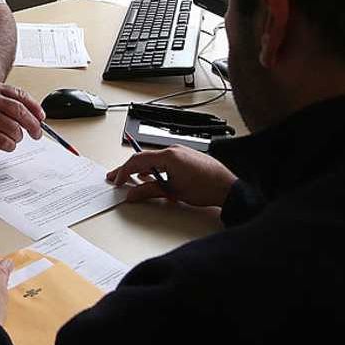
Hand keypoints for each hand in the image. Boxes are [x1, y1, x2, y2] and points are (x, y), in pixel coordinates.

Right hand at [0, 81, 45, 150]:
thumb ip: (3, 101)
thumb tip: (28, 115)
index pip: (21, 96)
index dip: (35, 108)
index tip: (41, 118)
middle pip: (21, 113)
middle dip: (33, 126)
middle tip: (36, 134)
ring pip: (15, 129)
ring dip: (18, 137)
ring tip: (13, 139)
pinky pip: (5, 142)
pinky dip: (9, 145)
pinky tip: (6, 145)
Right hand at [106, 145, 237, 206]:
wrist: (228, 188)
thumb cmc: (205, 188)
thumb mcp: (172, 191)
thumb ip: (149, 191)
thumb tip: (132, 194)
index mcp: (168, 155)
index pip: (138, 160)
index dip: (124, 171)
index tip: (117, 181)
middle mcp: (174, 150)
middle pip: (144, 158)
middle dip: (129, 169)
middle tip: (116, 177)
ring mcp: (181, 152)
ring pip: (154, 159)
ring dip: (142, 170)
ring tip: (132, 180)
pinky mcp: (187, 157)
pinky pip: (165, 160)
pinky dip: (155, 169)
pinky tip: (152, 178)